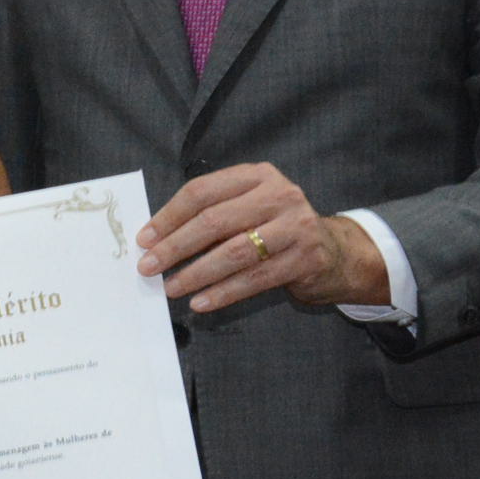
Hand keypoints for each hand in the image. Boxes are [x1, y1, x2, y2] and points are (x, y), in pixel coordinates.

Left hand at [136, 161, 389, 312]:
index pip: (202, 192)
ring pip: (234, 252)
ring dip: (196, 273)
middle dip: (176, 246)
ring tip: (170, 288)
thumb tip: (156, 240)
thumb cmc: (275, 229)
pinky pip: (255, 279)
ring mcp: (296, 226)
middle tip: (148, 267)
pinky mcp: (306, 258)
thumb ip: (212, 215)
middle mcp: (279, 195)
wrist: (335, 252)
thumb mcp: (248, 209)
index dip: (168, 216)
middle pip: (215, 221)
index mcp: (256, 176)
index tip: (144, 239)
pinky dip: (223, 292)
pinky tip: (201, 302)